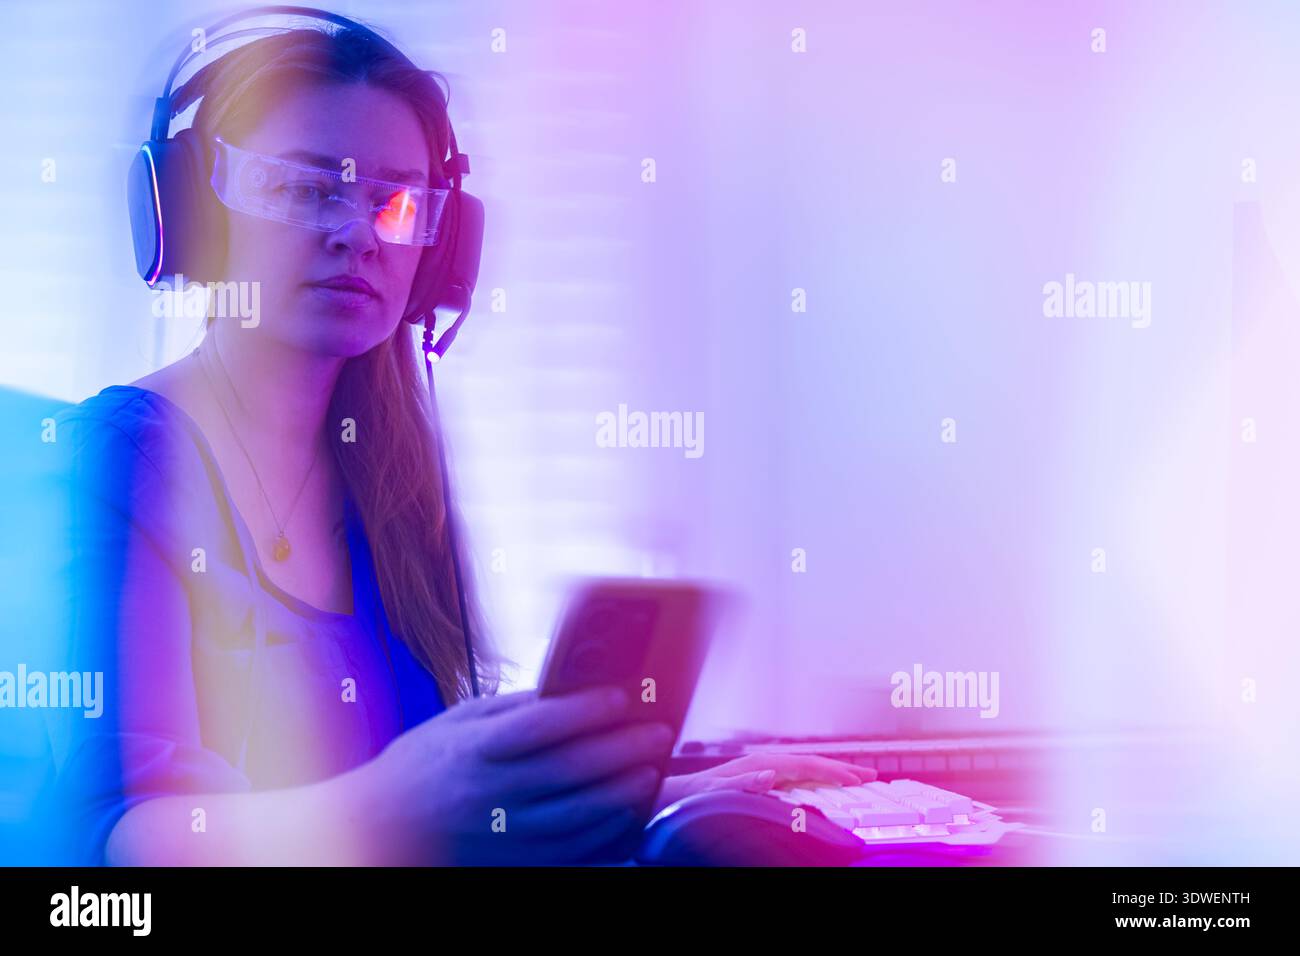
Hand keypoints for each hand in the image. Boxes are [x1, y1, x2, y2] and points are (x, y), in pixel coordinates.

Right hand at [354, 686, 674, 864]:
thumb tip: (570, 690)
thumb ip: (511, 707)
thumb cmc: (421, 765)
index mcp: (472, 750)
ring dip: (623, 793)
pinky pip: (573, 852)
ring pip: (578, 817)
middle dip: (621, 749)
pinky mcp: (513, 864)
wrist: (376, 830)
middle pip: (569, 771)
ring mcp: (501, 836)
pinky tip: (628, 812)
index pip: (538, 727)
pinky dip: (607, 833)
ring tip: (650, 770)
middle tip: (656, 733)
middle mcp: (487, 795)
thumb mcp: (456, 722)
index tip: (622, 697)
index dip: (586, 711)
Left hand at [651, 754, 877, 815]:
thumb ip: (740, 784)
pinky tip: (824, 785)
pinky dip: (817, 779)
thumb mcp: (711, 793)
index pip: (805, 765)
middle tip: (872, 776)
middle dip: (842, 768)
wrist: (670, 797)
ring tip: (857, 778)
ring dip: (832, 772)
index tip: (859, 779)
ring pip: (806, 769)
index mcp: (756, 764)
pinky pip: (797, 778)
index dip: (834, 772)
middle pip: (811, 763)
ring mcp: (763, 771)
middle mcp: (762, 763)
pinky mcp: (760, 780)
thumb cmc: (689, 797)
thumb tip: (770, 774)